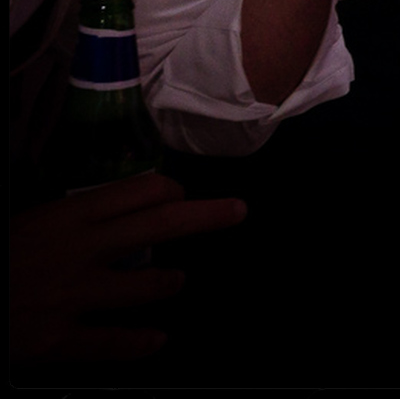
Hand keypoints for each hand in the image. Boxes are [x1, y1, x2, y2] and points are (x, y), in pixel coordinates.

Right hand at [9, 174, 244, 361]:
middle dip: (208, 216)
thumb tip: (111, 211)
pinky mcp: (57, 342)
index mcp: (66, 216)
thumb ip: (69, 219)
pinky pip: (114, 344)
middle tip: (238, 211)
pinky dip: (141, 343)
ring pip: (149, 284)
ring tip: (174, 282)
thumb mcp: (27, 222)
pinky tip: (157, 341)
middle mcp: (79, 250)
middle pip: (162, 223)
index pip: (140, 190)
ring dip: (168, 282)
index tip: (180, 196)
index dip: (170, 192)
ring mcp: (71, 297)